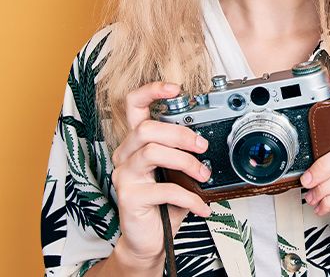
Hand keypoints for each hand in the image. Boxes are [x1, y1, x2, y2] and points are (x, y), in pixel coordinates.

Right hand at [109, 81, 212, 270]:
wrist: (149, 241)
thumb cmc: (163, 203)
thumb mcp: (174, 172)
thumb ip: (180, 153)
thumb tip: (204, 140)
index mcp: (136, 143)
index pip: (134, 106)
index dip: (152, 91)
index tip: (176, 89)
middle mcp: (125, 155)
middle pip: (147, 128)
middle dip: (181, 134)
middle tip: (202, 147)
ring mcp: (125, 176)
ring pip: (153, 152)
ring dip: (186, 162)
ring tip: (203, 176)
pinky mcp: (130, 198)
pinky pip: (165, 189)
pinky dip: (190, 197)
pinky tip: (201, 206)